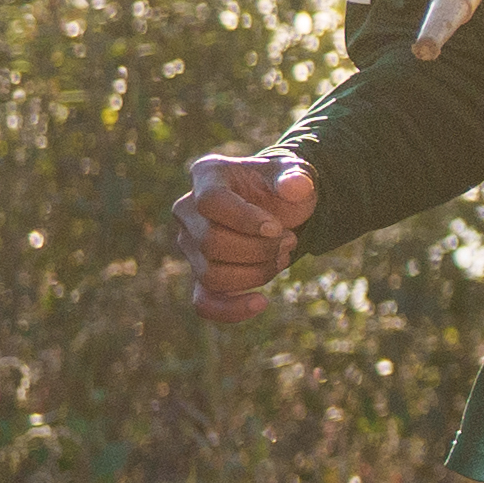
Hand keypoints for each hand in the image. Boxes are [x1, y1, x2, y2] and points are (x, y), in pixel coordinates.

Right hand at [172, 146, 318, 319]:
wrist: (281, 206)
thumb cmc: (282, 186)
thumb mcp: (294, 173)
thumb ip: (296, 177)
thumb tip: (296, 186)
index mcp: (207, 175)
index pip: (210, 202)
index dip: (245, 219)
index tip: (276, 227)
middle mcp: (187, 209)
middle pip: (211, 243)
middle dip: (259, 249)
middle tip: (289, 240)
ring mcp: (190, 243)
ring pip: (211, 274)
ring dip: (256, 273)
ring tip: (282, 257)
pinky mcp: (201, 272)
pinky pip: (204, 302)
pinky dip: (230, 310)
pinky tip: (261, 302)